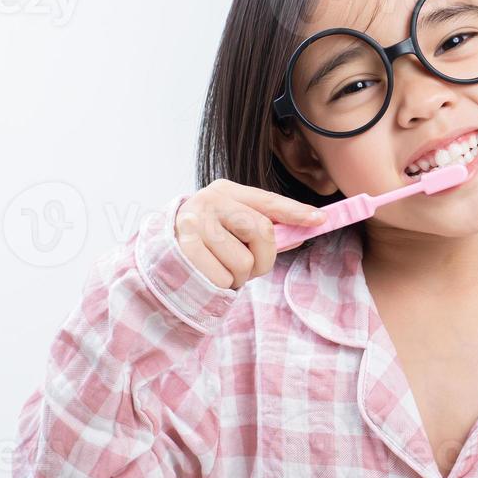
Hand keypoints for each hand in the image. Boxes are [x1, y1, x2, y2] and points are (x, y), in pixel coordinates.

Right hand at [173, 180, 324, 288]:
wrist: (158, 252)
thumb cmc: (204, 240)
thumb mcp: (231, 226)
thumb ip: (265, 227)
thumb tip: (305, 229)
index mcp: (225, 191)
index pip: (268, 201)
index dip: (296, 211)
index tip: (320, 220)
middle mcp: (209, 201)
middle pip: (262, 232)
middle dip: (265, 258)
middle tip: (251, 268)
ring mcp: (195, 224)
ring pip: (244, 262)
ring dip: (239, 277)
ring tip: (221, 269)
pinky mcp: (185, 250)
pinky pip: (224, 279)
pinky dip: (222, 286)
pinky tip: (208, 276)